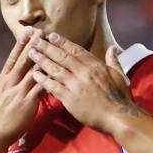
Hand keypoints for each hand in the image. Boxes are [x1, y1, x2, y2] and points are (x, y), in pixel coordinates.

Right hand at [0, 28, 46, 150]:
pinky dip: (49, 79)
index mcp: (2, 80)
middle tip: (40, 31)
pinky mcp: (27, 103)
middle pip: (23, 60)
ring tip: (51, 47)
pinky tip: (57, 71)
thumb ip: (7, 83)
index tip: (27, 32)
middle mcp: (9, 83)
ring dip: (43, 58)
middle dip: (33, 45)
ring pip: (33, 71)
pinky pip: (41, 88)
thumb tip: (12, 73)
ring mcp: (18, 92)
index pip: (12, 58)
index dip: (20, 44)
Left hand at [27, 33, 144, 133]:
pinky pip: (54, 87)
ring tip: (31, 53)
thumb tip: (113, 48)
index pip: (76, 50)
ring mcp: (76, 85)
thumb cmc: (121, 97)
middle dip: (47, 47)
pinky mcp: (70, 99)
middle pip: (62, 57)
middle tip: (35, 39)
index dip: (63, 42)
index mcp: (96, 66)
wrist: (119, 117)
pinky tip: (35, 75)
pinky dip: (44, 80)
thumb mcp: (120, 75)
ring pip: (56, 69)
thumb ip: (114, 61)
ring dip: (42, 60)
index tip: (52, 35)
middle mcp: (84, 73)